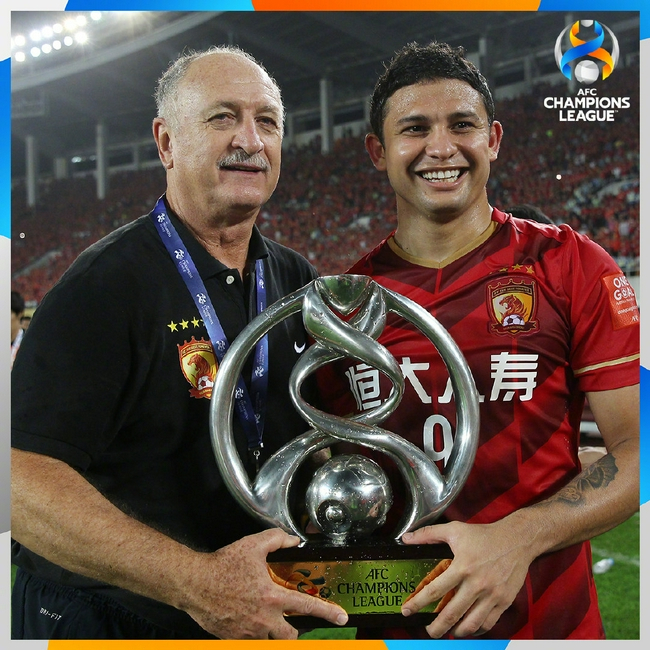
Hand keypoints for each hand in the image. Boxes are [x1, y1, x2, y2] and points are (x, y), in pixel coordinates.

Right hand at [180, 528, 347, 638]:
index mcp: (272, 596)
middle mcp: (264, 619)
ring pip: (270, 642)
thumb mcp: (253, 545)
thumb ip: (277, 540)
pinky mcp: (233, 638)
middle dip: (295, 632)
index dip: (328, 613)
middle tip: (292, 623)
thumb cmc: (222, 565)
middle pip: (290, 636)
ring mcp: (248, 632)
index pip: (307, 606)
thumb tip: (293, 542)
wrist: (194, 583)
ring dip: (273, 634)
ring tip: (268, 622)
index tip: (341, 618)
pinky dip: (253, 636)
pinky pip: (250, 643)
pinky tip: (247, 622)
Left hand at [401, 520, 533, 637]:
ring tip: (447, 631)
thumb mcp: (454, 529)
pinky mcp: (503, 601)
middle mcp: (476, 584)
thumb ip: (428, 534)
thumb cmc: (485, 535)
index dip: (418, 603)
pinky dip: (476, 630)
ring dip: (456, 631)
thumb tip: (407, 538)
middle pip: (451, 614)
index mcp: (462, 566)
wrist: (517, 540)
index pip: (435, 590)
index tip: (407, 610)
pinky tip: (468, 627)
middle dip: (436, 627)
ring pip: (470, 623)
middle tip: (428, 630)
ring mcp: (491, 595)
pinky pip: (488, 623)